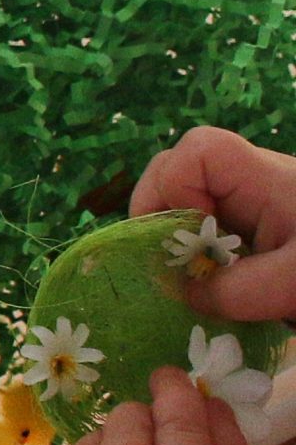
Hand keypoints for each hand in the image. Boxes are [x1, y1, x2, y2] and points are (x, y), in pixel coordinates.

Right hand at [131, 127, 295, 322]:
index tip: (180, 238)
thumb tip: (181, 293)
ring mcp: (255, 203)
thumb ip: (236, 290)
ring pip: (189, 201)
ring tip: (192, 278)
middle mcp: (254, 183)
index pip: (199, 151)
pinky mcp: (259, 228)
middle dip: (161, 214)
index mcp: (267, 180)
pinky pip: (209, 226)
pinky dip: (198, 254)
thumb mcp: (295, 284)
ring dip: (178, 239)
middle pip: (180, 170)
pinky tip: (213, 285)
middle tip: (172, 262)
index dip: (171, 187)